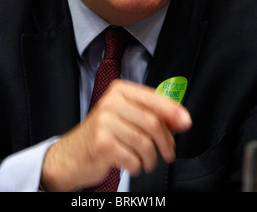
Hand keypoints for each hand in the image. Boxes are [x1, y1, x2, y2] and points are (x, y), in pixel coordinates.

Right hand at [40, 80, 191, 190]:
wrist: (71, 155)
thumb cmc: (103, 135)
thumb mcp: (125, 117)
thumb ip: (151, 114)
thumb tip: (181, 120)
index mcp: (120, 91)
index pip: (153, 98)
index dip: (173, 112)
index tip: (186, 123)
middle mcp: (111, 102)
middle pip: (152, 121)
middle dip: (166, 141)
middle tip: (169, 153)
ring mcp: (104, 122)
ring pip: (145, 142)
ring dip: (151, 158)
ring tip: (147, 162)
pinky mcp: (101, 143)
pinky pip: (132, 158)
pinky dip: (137, 166)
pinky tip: (132, 164)